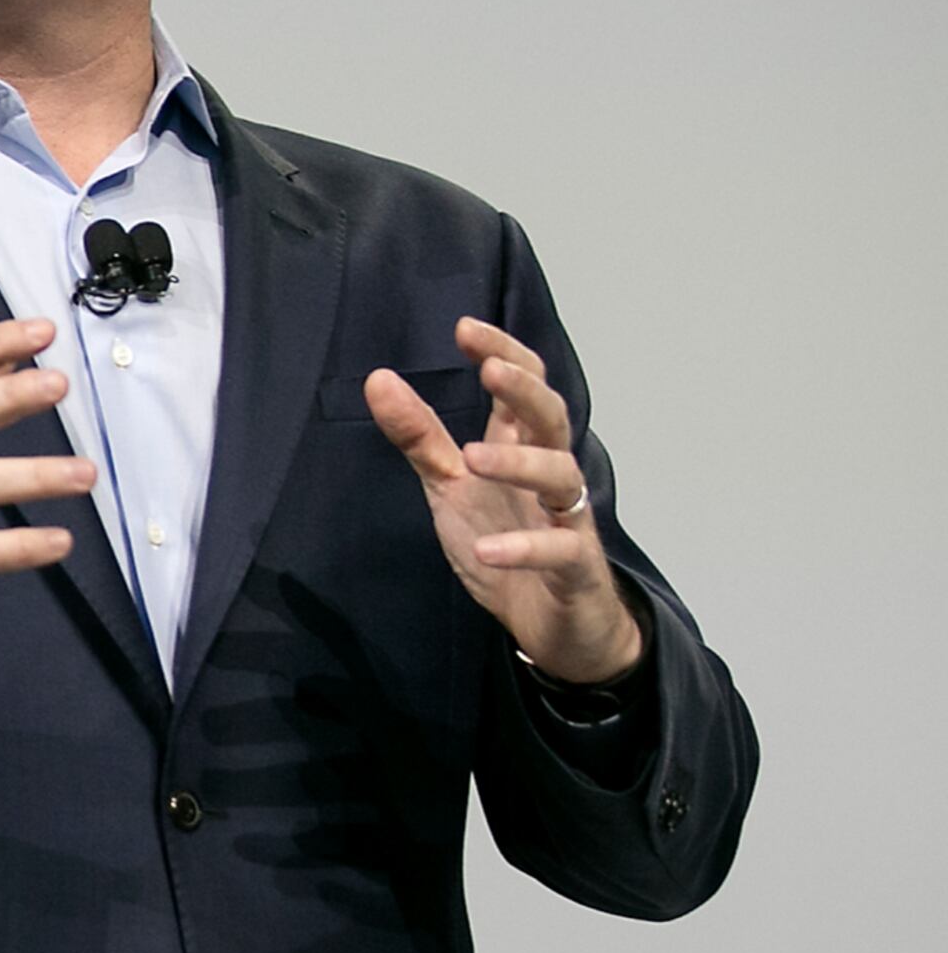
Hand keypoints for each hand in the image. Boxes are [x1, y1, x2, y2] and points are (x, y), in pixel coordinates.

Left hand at [363, 318, 643, 684]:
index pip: (524, 389)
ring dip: (519, 464)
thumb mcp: (451, 486)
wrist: (553, 626)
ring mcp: (567, 520)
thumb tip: (377, 378)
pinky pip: (560, 551)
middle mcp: (549, 476)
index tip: (464, 327)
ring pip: (562, 477)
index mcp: (521, 449)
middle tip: (490, 369)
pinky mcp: (575, 569)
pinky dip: (525, 547)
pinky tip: (488, 549)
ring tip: (473, 457)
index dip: (503, 355)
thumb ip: (420, 436)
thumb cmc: (506, 543)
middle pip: (552, 419)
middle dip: (525, 391)